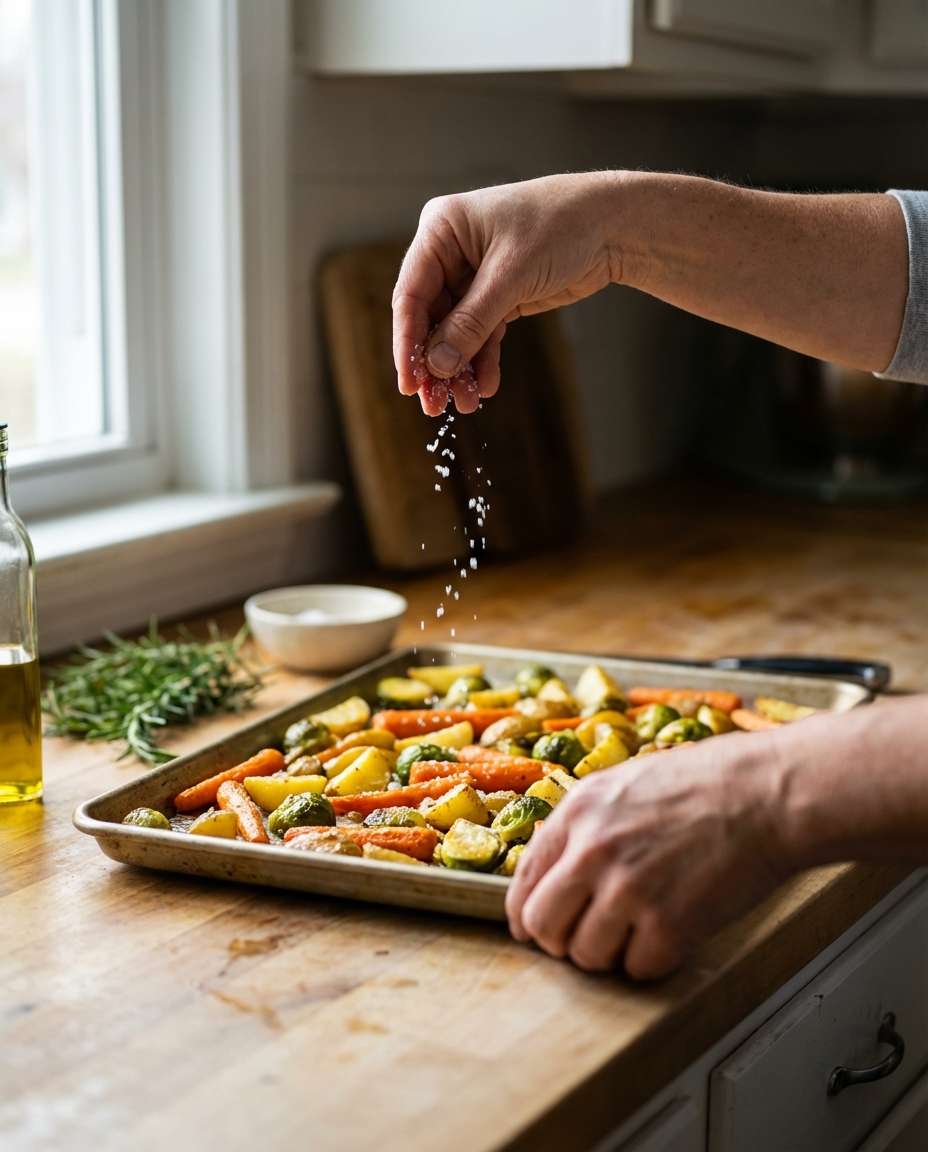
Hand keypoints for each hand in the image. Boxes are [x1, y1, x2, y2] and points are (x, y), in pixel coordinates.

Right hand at [392, 173, 620, 414]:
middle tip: (433, 405)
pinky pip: (482, 334)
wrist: (611, 224)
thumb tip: (437, 366)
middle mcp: (450, 252)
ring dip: (460, 369)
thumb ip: (471, 322)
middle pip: (430, 319)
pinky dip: (484, 360)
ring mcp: (473, 275)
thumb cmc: (560, 226)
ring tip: (464, 405)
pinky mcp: (498, 295)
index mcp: (441, 229)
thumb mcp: (510, 276)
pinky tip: (486, 387)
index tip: (409, 384)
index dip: (408, 343)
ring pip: (456, 332)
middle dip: (435, 364)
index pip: (411, 295)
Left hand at [505, 733, 787, 978]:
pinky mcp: (670, 924)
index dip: (528, 914)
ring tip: (635, 932)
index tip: (539, 928)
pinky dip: (650, 961)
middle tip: (587, 937)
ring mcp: (629, 890)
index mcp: (579, 812)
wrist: (768, 794)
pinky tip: (669, 935)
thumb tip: (558, 867)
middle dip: (561, 940)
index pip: (523, 882)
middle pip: (543, 926)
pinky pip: (636, 968)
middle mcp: (593, 851)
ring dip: (607, 954)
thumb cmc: (707, 782)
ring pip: (585, 956)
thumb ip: (586, 823)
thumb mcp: (626, 783)